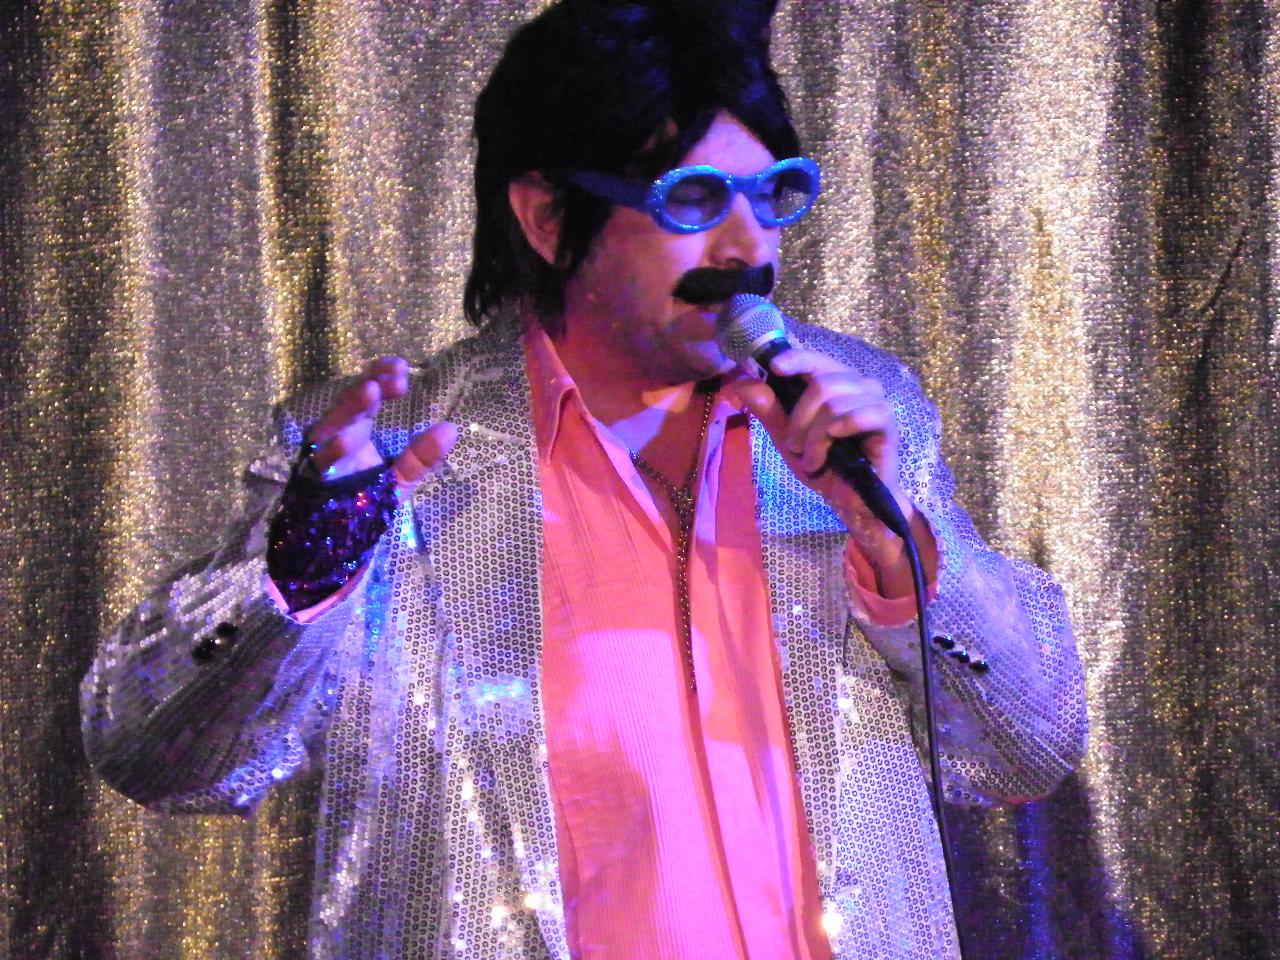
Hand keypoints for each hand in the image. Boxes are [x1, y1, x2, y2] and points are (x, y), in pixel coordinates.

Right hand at [306, 357, 457, 496]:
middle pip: (349, 400)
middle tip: (397, 376)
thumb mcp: (402, 477)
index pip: (368, 393)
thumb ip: (423, 456)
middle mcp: (338, 433)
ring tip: (371, 391)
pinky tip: (347, 440)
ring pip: (332, 422)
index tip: (403, 368)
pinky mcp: (314, 476)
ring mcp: (323, 452)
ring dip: (351, 406)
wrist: (341, 534)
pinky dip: (332, 450)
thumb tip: (452, 428)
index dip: (382, 376)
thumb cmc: (366, 499)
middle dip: (370, 384)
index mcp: (358, 427)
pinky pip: (320, 460)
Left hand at [728, 349, 935, 594]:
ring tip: (812, 459)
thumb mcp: (787, 438)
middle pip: (821, 383)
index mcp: (834, 382)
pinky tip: (830, 456)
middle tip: (794, 446)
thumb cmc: (824, 465)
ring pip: (834, 404)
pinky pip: (856, 416)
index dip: (794, 358)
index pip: (814, 358)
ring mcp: (875, 400)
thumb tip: (742, 381)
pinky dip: (834, 438)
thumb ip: (769, 410)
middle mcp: (857, 384)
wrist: (851, 499)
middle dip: (799, 419)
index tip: (774, 368)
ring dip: (814, 438)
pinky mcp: (886, 421)